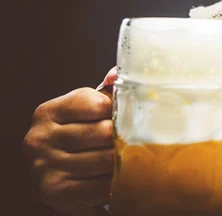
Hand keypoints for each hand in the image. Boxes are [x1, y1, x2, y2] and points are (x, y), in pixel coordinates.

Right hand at [23, 68, 116, 214]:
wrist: (60, 174)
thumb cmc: (80, 133)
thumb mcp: (88, 107)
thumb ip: (106, 88)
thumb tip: (117, 74)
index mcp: (48, 112)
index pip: (95, 103)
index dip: (117, 109)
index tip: (126, 113)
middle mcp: (40, 138)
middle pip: (103, 132)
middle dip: (124, 135)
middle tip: (137, 137)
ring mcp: (45, 166)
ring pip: (105, 159)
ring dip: (123, 159)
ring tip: (130, 155)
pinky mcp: (55, 191)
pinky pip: (100, 185)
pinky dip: (114, 180)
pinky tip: (117, 175)